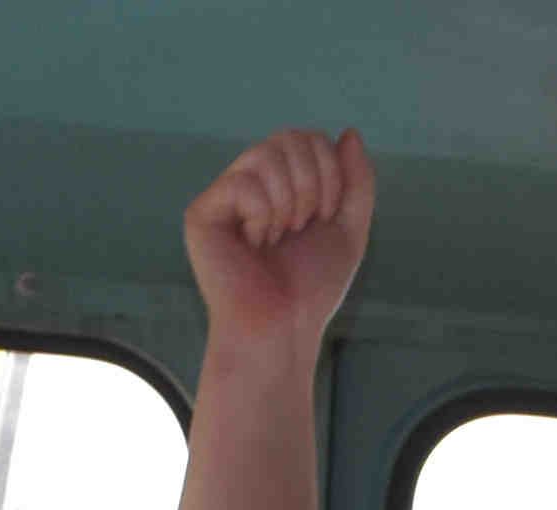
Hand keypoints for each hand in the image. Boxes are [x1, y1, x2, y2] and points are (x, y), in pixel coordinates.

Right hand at [184, 127, 374, 357]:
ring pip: (265, 155)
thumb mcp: (349, 230)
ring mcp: (222, 197)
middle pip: (288, 138)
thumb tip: (349, 132)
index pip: (307, 139)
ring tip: (278, 238)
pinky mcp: (201, 214)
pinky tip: (254, 245)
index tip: (324, 218)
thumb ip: (356, 182)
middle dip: (312, 183)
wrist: (282, 329)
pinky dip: (262, 216)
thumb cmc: (311, 289)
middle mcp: (248, 184)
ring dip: (289, 201)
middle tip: (302, 227)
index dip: (329, 171)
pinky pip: (243, 183)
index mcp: (279, 186)